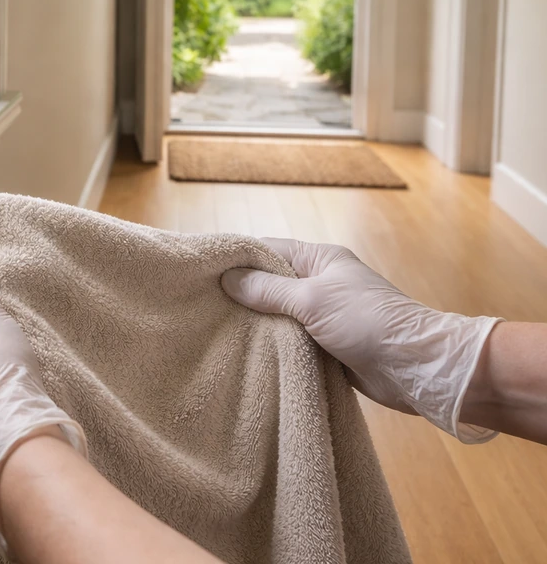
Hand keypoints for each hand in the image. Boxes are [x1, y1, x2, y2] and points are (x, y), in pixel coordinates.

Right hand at [221, 238, 502, 442]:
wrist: (415, 367)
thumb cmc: (368, 322)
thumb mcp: (312, 300)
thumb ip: (268, 290)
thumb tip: (227, 278)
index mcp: (319, 259)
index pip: (267, 250)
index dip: (235, 259)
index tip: (201, 270)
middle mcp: (319, 282)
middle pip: (269, 282)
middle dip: (240, 293)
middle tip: (201, 304)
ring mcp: (323, 314)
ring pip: (278, 313)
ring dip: (256, 322)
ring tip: (215, 329)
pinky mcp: (327, 344)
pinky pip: (290, 338)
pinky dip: (271, 343)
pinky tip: (245, 352)